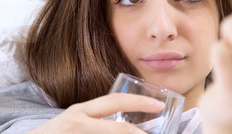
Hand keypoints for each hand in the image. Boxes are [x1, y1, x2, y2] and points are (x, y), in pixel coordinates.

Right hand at [29, 93, 163, 133]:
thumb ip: (94, 121)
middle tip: (158, 133)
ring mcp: (74, 133)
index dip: (139, 102)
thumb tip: (125, 127)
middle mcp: (77, 120)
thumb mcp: (73, 123)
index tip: (158, 105)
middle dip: (142, 133)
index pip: (115, 101)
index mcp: (80, 111)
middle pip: (120, 128)